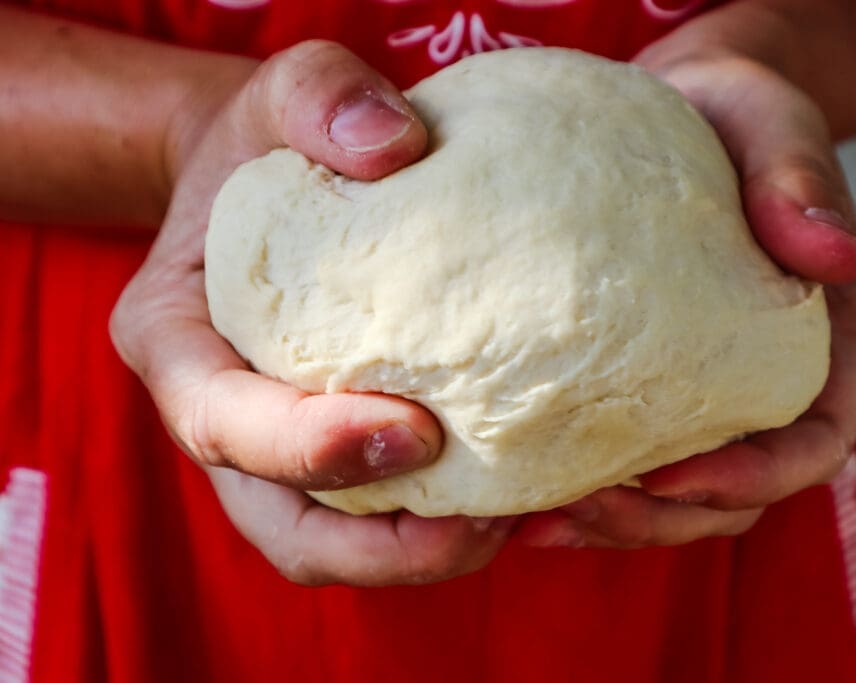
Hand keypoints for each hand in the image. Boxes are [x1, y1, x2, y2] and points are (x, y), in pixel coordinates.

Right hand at [110, 41, 514, 584]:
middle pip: (283, 524)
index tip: (417, 428)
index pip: (222, 424)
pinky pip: (382, 516)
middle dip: (380, 546)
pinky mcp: (337, 450)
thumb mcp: (284, 87)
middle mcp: (221, 414)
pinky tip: (520, 490)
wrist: (280, 177)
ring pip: (337, 543)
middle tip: (487, 523)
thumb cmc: (274, 140)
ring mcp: (278, 446)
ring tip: (520, 519)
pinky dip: (443, 524)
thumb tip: (396, 147)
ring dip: (424, 553)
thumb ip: (321, 96)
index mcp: (176, 341)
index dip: (308, 449)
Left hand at [517, 55, 855, 548]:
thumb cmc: (738, 112)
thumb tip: (835, 257)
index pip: (813, 442)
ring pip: (682, 494)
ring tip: (536, 523)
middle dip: (665, 518)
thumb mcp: (772, 124)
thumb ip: (800, 181)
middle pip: (742, 491)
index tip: (671, 479)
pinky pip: (629, 456)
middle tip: (581, 512)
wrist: (691, 109)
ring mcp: (714, 390)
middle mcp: (779, 380)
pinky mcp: (654, 383)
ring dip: (616, 520)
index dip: (752, 477)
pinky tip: (518, 494)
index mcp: (834, 338)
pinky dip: (581, 485)